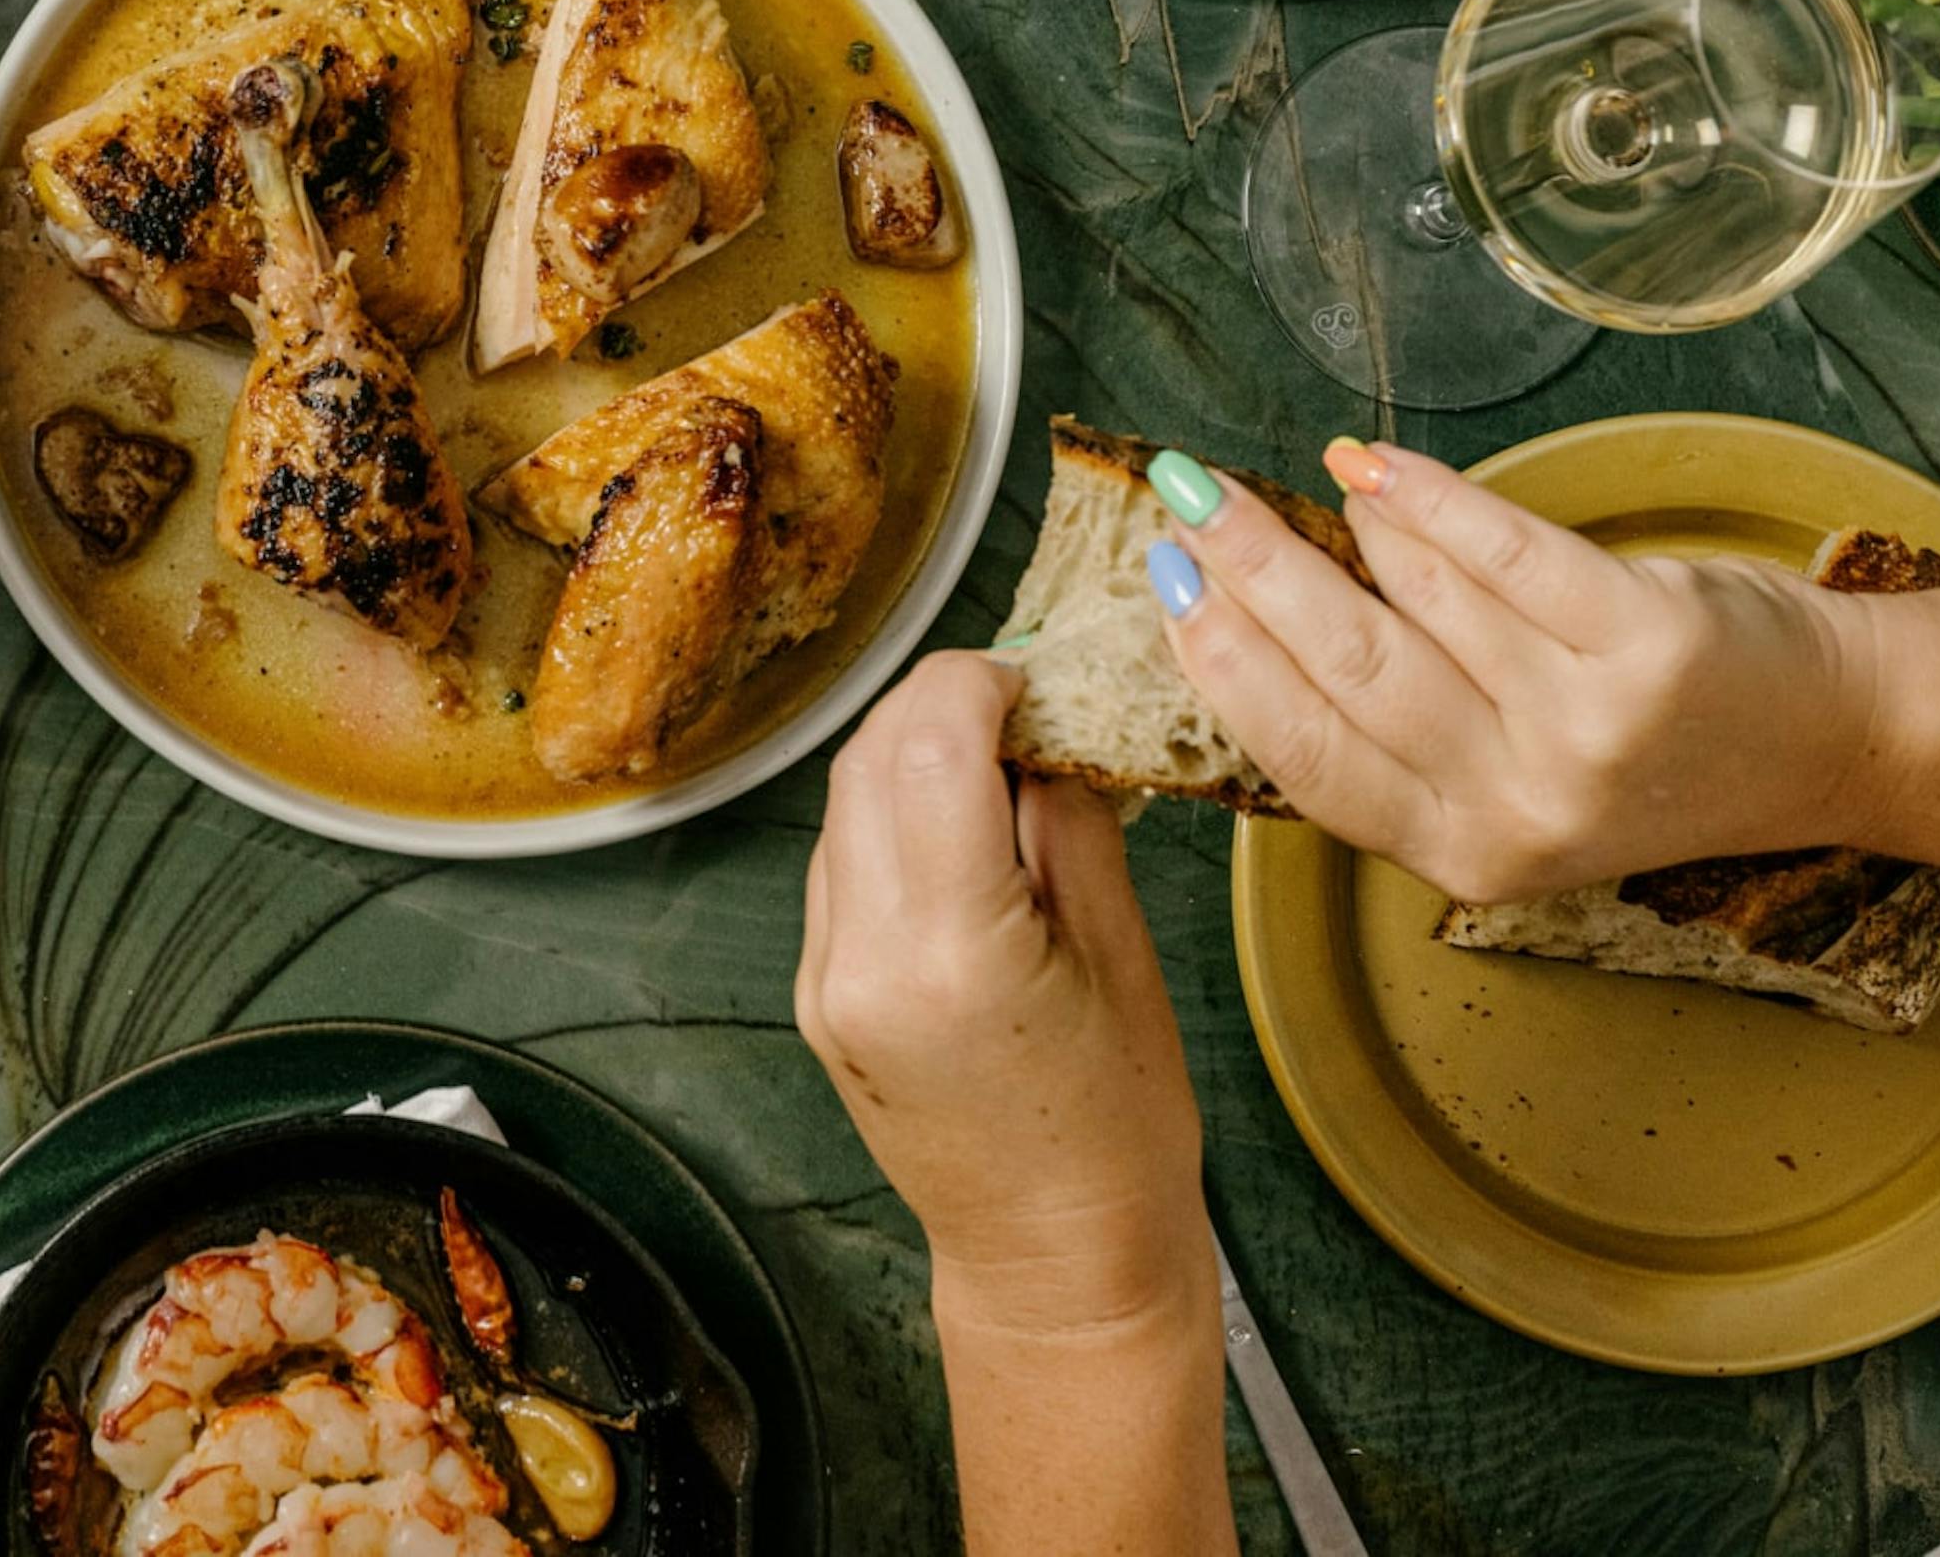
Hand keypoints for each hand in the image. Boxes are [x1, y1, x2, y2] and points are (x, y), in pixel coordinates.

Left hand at [796, 650, 1209, 1334]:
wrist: (1056, 1262)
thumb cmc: (1116, 1135)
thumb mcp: (1121, 960)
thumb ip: (1069, 822)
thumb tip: (1046, 724)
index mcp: (948, 951)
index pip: (929, 746)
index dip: (977, 684)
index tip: (1032, 677)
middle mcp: (861, 961)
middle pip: (870, 762)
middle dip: (941, 708)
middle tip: (1023, 707)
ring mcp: (826, 982)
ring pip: (844, 806)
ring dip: (912, 758)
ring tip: (1002, 769)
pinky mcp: (818, 996)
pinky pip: (840, 867)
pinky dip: (893, 821)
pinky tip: (963, 834)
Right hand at [1149, 436, 1878, 902]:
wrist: (1832, 741)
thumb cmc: (1654, 752)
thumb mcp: (1512, 786)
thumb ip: (1399, 733)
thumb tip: (1249, 616)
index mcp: (1466, 854)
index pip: (1305, 756)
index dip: (1224, 662)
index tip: (1166, 583)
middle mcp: (1522, 810)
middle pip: (1346, 672)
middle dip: (1251, 573)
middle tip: (1190, 500)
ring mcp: (1588, 731)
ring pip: (1419, 604)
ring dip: (1341, 528)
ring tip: (1293, 482)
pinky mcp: (1649, 648)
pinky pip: (1507, 552)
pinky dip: (1431, 497)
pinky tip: (1376, 465)